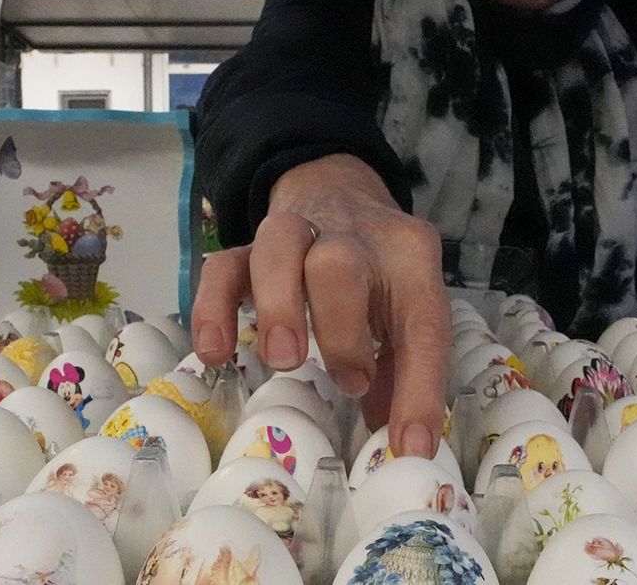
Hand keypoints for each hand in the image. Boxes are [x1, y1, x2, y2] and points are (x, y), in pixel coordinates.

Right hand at [192, 154, 449, 457]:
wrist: (338, 189)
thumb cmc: (379, 273)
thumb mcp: (408, 309)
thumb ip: (406, 374)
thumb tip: (402, 447)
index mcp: (411, 258)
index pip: (422, 321)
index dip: (419, 388)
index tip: (409, 446)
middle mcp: (355, 237)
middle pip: (339, 264)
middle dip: (340, 329)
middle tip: (348, 383)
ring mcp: (297, 234)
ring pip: (279, 245)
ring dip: (279, 306)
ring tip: (283, 359)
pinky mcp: (246, 247)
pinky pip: (222, 267)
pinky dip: (214, 309)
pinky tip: (214, 353)